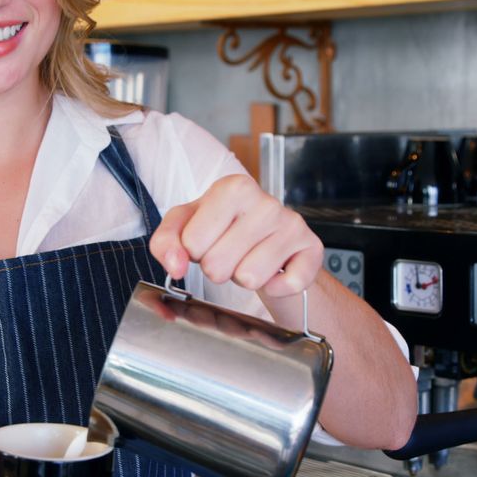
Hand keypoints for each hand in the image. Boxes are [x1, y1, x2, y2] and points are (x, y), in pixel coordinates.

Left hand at [149, 174, 323, 297]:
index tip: (208, 240)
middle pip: (217, 265)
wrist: (269, 239)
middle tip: (230, 253)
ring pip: (248, 278)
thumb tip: (174, 266)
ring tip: (249, 259)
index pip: (192, 243)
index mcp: (232, 188)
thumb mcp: (185, 227)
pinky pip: (284, 286)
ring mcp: (292, 225)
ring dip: (243, 278)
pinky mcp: (312, 249)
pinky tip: (273, 270)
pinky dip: (274, 287)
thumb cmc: (223, 229)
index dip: (194, 252)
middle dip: (218, 268)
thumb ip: (165, 242)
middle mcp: (266, 202)